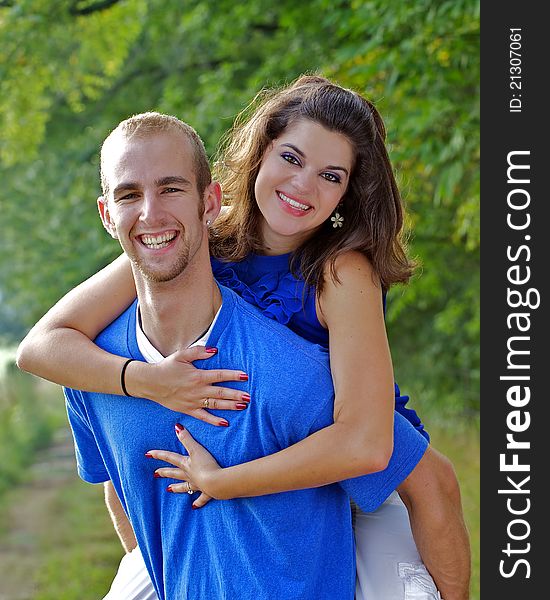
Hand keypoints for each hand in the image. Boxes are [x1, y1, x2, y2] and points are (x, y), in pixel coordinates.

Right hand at [128, 346, 250, 425]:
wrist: (150, 382)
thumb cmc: (167, 367)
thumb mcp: (181, 355)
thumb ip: (199, 352)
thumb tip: (215, 350)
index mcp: (197, 376)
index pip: (220, 375)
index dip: (233, 375)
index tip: (245, 376)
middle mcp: (197, 390)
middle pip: (221, 392)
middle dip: (236, 394)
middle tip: (249, 396)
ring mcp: (193, 401)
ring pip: (215, 404)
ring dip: (230, 406)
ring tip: (243, 406)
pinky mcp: (188, 410)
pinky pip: (203, 416)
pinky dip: (214, 420)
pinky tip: (225, 423)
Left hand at [147, 424, 221, 506]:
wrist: (217, 482)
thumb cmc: (207, 465)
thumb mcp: (197, 449)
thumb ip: (187, 438)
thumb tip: (177, 427)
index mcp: (186, 464)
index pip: (170, 457)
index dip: (159, 455)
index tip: (147, 454)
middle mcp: (189, 475)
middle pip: (174, 473)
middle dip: (164, 473)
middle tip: (155, 474)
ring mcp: (197, 485)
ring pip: (184, 487)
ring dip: (176, 488)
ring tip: (168, 490)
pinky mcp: (206, 493)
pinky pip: (200, 499)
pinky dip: (197, 502)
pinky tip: (193, 506)